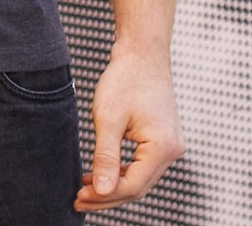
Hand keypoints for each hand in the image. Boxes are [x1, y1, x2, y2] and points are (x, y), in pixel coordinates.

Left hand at [74, 45, 184, 212]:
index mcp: (162, 147)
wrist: (142, 52)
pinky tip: (100, 172)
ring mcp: (170, 145)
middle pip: (137, 186)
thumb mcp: (108, 118)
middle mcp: (172, 150)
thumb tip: (100, 191)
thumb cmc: (126, 79)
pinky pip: (142, 164)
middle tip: (78, 199)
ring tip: (84, 188)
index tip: (79, 197)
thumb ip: (105, 157)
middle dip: (107, 195)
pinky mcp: (163, 139)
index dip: (104, 196)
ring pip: (140, 177)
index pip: (132, 186)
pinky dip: (122, 170)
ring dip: (113, 184)